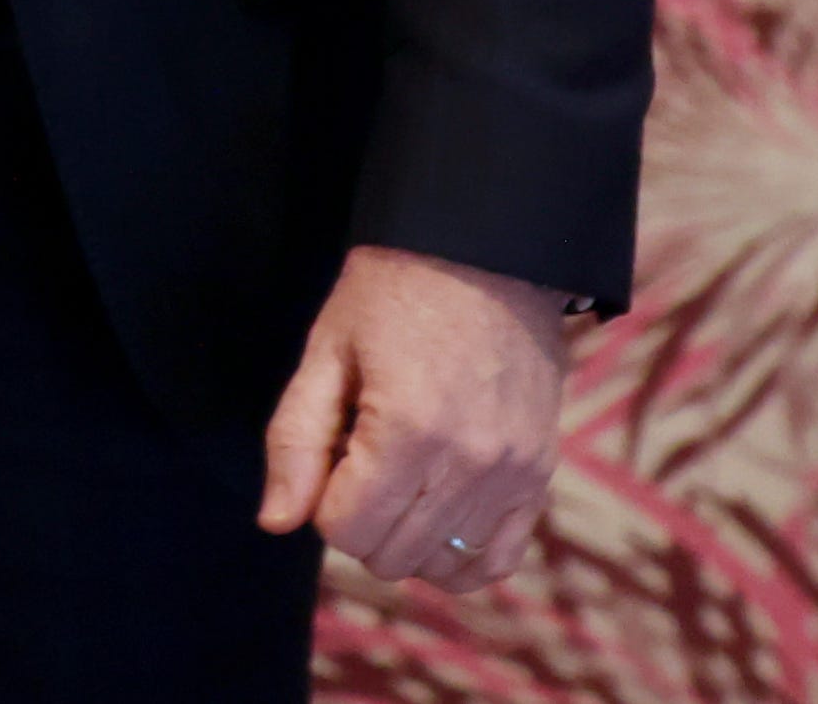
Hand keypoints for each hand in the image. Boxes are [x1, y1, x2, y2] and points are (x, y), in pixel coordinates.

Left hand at [258, 245, 574, 588]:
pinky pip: (499, 559)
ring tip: (400, 477)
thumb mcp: (327, 350)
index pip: (344, 529)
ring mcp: (512, 474)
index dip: (321, 498)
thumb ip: (295, 439)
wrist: (485, 251)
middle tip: (361, 457)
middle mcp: (468, 463)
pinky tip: (438, 515)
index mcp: (407, 430)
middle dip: (359, 517)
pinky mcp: (540, 474)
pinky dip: (462, 553)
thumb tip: (277, 522)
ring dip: (405, 536)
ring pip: (440, 564)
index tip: (331, 450)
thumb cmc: (393, 293)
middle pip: (390, 554)